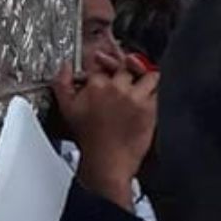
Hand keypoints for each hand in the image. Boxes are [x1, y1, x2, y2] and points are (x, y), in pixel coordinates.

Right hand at [52, 56, 158, 210]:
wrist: (107, 160)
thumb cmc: (89, 138)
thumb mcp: (66, 108)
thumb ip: (62, 83)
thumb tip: (65, 66)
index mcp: (96, 85)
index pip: (102, 61)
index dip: (104, 60)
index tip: (105, 61)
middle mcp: (117, 88)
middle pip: (126, 65)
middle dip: (125, 68)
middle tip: (124, 74)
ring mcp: (135, 97)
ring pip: (148, 74)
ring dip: (145, 77)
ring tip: (141, 84)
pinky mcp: (151, 108)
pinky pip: (158, 90)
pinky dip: (154, 91)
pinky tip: (146, 98)